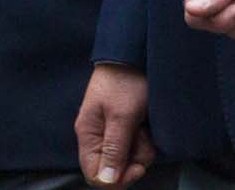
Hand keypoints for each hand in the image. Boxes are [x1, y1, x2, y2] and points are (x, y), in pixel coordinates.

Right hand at [74, 62, 155, 185]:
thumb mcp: (121, 116)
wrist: (133, 58)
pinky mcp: (124, 129)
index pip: (94, 174)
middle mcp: (97, 137)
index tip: (136, 166)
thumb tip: (105, 181)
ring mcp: (111, 133)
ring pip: (128, 160)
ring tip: (143, 126)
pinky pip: (135, 148)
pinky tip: (145, 125)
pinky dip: (144, 141)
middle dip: (133, 160)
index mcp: (88, 135)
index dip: (117, 179)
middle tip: (141, 138)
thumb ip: (113, 148)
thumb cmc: (125, 84)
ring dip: (141, 149)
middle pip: (114, 170)